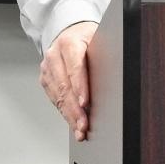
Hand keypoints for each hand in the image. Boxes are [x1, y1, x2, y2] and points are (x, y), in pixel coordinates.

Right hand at [39, 21, 98, 140]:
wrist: (69, 32)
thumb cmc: (88, 38)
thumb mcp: (100, 39)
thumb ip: (105, 54)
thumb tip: (118, 74)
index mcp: (69, 43)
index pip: (75, 67)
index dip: (80, 87)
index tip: (85, 103)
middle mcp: (54, 55)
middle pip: (64, 86)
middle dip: (74, 109)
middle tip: (84, 125)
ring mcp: (47, 68)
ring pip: (57, 96)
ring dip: (69, 115)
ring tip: (80, 130)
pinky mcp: (45, 79)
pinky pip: (54, 99)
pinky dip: (65, 113)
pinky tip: (73, 123)